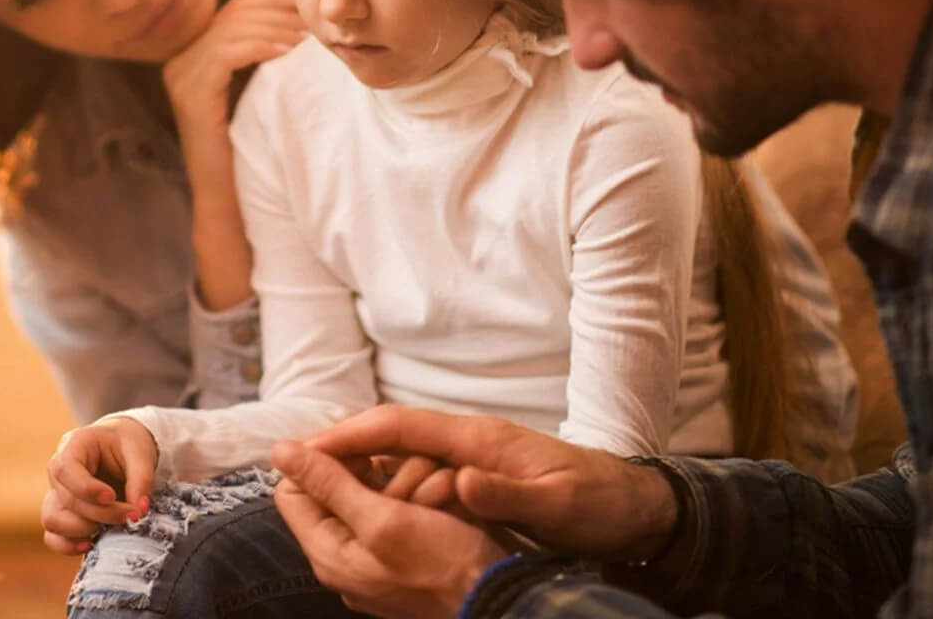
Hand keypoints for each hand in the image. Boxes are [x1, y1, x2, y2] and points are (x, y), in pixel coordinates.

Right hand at [40, 418, 157, 555]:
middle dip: (101, 513)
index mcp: (74, 445)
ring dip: (83, 530)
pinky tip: (92, 544)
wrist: (123, 447)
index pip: (66, 469)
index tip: (112, 497)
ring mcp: (56, 494)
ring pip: (53, 520)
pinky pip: (53, 536)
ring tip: (111, 526)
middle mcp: (58, 470)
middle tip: (131, 515)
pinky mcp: (61, 514)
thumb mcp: (140, 451)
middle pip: (68, 499)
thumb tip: (140, 511)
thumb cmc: (128, 443)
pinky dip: (69, 545)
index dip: (86, 488)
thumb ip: (142, 478)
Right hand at [162, 0, 302, 141]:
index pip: (234, 10)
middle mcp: (179, 62)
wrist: (226, 197)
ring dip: (275, 28)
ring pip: (231, 30)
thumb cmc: (249, 148)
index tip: (308, 6)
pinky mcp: (191, 95)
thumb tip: (301, 25)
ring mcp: (181, 77)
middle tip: (313, 22)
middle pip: (232, 14)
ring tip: (307, 37)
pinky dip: (260, 47)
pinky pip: (226, 54)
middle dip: (278, 12)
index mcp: (191, 57)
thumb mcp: (255, 94)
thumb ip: (260, 59)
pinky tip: (286, 52)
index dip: (272, 2)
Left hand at [272, 440, 507, 618]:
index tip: (360, 451)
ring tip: (434, 494)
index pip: (293, 489)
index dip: (319, 462)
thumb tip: (279, 451)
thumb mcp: (382, 518)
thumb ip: (329, 483)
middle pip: (336, 489)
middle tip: (406, 477)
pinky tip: (442, 500)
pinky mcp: (401, 556)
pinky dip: (419, 498)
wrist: (494, 601)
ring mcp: (372, 558)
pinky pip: (398, 512)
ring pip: (373, 494)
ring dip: (404, 483)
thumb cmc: (441, 565)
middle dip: (372, 473)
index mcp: (327, 551)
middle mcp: (343, 556)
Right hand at [305, 405, 678, 563]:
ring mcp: (475, 458)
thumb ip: (507, 492)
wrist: (638, 507)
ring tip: (320, 491)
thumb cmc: (601, 504)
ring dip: (365, 469)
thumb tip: (458, 480)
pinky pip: (422, 473)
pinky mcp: (481, 478)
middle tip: (295, 474)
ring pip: (403, 456)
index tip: (306, 447)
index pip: (399, 424)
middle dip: (342, 449)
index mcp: (480, 439)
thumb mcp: (559, 505)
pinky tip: (375, 504)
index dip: (349, 434)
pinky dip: (392, 484)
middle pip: (390, 436)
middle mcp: (471, 441)